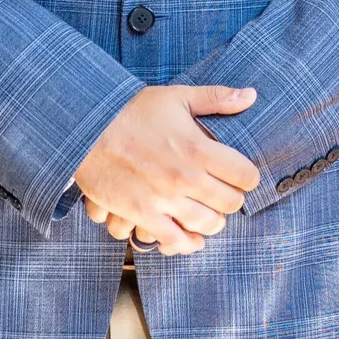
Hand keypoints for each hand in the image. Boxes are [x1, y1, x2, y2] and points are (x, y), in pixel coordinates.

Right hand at [75, 84, 259, 255]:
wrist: (87, 128)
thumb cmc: (132, 111)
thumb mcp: (177, 96)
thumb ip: (216, 98)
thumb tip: (250, 96)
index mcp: (198, 148)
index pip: (246, 175)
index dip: (247, 176)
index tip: (239, 174)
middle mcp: (185, 177)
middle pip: (231, 203)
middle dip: (230, 199)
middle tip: (221, 192)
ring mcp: (164, 199)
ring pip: (208, 225)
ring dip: (211, 220)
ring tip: (205, 212)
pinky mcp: (142, 214)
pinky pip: (174, 241)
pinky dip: (186, 243)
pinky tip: (188, 237)